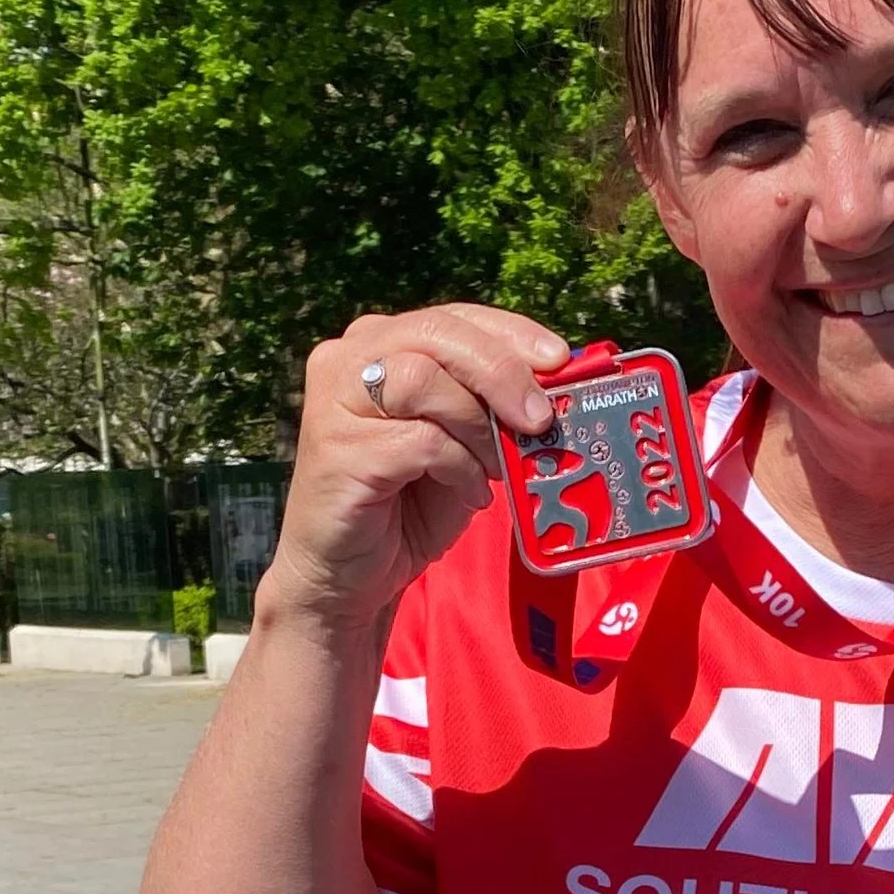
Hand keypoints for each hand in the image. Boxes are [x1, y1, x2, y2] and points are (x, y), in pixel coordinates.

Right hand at [262, 302, 569, 629]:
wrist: (350, 576)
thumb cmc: (409, 505)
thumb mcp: (464, 443)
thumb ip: (491, 406)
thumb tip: (554, 383)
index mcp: (383, 344)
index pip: (454, 317)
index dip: (510, 334)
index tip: (557, 359)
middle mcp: (350, 358)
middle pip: (436, 333)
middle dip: (500, 372)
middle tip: (539, 418)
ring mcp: (335, 399)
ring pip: (423, 380)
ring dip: (476, 427)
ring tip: (492, 468)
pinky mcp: (337, 446)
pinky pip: (420, 439)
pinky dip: (459, 468)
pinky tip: (468, 493)